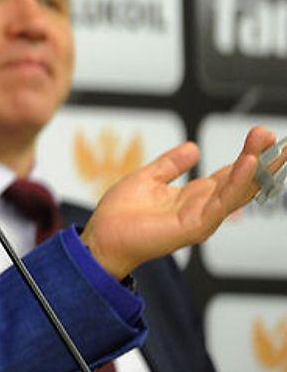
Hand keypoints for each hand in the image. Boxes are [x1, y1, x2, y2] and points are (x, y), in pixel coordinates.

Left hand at [81, 126, 275, 278]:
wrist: (103, 236)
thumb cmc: (121, 214)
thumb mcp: (149, 178)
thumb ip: (171, 164)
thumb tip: (193, 147)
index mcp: (195, 195)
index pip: (230, 173)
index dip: (248, 155)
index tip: (263, 135)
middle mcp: (204, 207)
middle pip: (241, 181)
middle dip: (261, 159)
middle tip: (275, 137)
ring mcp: (202, 218)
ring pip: (237, 190)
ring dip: (254, 167)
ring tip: (268, 145)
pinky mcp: (195, 226)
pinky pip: (221, 203)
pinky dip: (237, 183)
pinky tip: (247, 164)